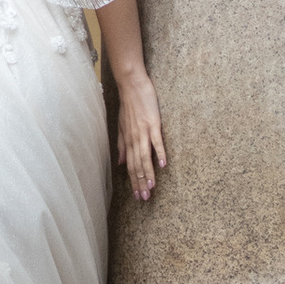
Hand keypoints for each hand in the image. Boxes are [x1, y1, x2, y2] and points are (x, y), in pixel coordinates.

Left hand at [113, 60, 166, 203]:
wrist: (131, 84)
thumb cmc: (129, 105)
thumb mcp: (122, 126)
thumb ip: (122, 145)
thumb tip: (121, 163)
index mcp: (128, 140)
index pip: (131, 166)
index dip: (133, 181)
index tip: (137, 195)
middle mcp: (134, 138)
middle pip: (137, 165)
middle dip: (140, 182)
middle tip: (144, 198)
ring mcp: (143, 131)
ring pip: (145, 157)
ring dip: (148, 173)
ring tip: (151, 188)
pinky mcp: (153, 123)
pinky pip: (156, 141)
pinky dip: (159, 152)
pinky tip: (163, 164)